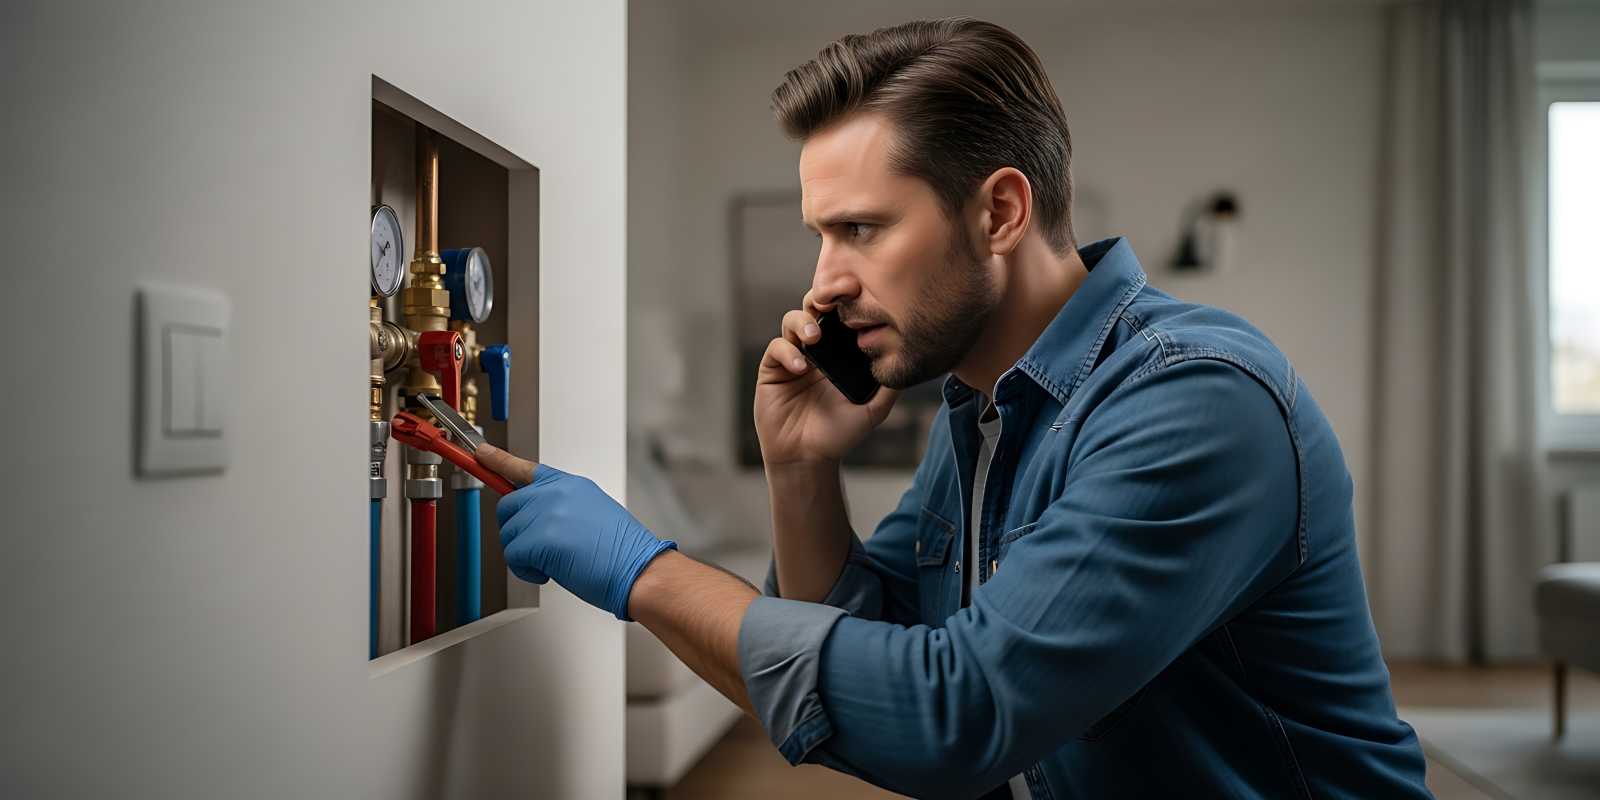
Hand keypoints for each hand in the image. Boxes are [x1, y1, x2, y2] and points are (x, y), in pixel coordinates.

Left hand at [477, 444, 675, 619]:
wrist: (638, 569)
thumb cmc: (621, 550)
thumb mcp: (591, 512)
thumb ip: (560, 507)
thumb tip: (535, 520)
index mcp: (569, 484)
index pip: (525, 468)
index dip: (498, 460)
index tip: (481, 452)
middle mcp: (555, 493)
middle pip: (508, 505)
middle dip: (515, 530)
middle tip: (536, 547)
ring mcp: (546, 513)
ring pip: (508, 535)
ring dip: (525, 554)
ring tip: (555, 561)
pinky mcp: (539, 538)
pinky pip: (514, 556)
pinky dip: (528, 571)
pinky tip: (551, 572)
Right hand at [753, 291, 898, 465]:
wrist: (808, 456)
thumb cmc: (840, 433)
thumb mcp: (874, 409)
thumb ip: (890, 385)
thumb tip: (911, 359)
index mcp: (840, 350)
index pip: (842, 314)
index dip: (848, 298)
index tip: (859, 291)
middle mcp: (817, 347)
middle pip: (815, 306)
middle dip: (823, 296)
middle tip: (834, 299)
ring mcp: (793, 355)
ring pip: (793, 320)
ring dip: (803, 322)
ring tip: (815, 338)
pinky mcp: (773, 368)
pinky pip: (777, 347)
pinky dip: (788, 352)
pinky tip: (801, 368)